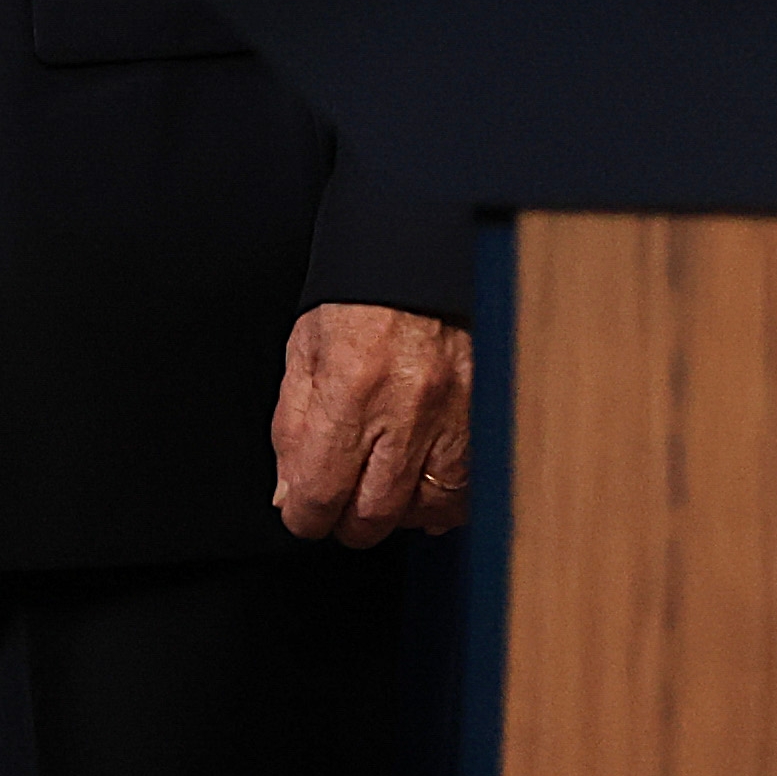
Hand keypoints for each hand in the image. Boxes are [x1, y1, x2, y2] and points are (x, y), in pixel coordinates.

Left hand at [273, 303, 476, 545]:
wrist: (424, 254)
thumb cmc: (362, 297)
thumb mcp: (304, 353)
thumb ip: (292, 430)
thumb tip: (291, 493)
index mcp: (350, 390)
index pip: (320, 495)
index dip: (304, 516)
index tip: (304, 509)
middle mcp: (406, 408)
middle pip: (374, 516)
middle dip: (348, 521)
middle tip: (341, 501)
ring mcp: (454, 414)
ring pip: (428, 509)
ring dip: (400, 512)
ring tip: (384, 489)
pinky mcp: (485, 412)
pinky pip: (471, 485)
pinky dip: (446, 498)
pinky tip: (427, 487)